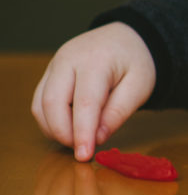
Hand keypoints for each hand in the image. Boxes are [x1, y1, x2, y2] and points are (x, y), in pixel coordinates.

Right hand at [31, 23, 156, 161]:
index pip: (84, 102)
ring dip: (55, 129)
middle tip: (83, 149)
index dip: (82, 132)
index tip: (84, 155)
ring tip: (79, 138)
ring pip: (41, 105)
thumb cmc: (134, 62)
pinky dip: (50, 121)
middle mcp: (68, 60)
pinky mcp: (48, 73)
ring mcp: (54, 65)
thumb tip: (98, 138)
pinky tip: (69, 128)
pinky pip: (39, 102)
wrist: (124, 38)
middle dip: (64, 133)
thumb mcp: (140, 86)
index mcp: (96, 60)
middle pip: (53, 103)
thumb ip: (119, 112)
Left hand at [34, 151, 173, 194]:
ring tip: (73, 153)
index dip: (84, 188)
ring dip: (53, 171)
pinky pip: (41, 188)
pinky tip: (64, 156)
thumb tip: (100, 173)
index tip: (86, 166)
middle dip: (65, 178)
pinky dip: (48, 169)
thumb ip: (123, 194)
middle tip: (80, 156)